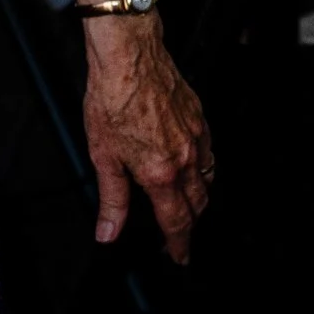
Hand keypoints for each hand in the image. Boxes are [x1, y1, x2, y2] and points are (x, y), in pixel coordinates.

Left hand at [84, 17, 213, 261]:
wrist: (129, 57)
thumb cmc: (113, 99)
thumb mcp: (103, 156)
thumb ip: (112, 200)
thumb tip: (109, 232)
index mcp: (160, 172)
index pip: (177, 221)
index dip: (179, 245)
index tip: (179, 256)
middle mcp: (184, 157)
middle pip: (198, 203)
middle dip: (190, 225)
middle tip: (178, 236)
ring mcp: (195, 135)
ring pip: (208, 178)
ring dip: (200, 198)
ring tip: (187, 206)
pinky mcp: (198, 117)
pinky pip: (210, 151)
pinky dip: (205, 167)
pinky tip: (194, 164)